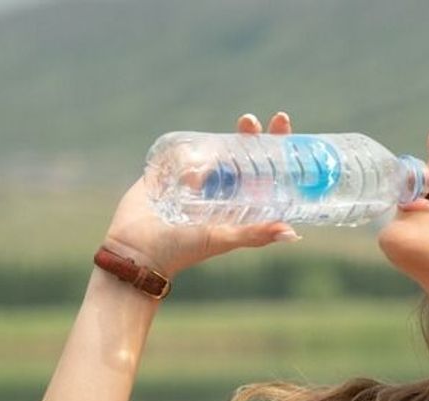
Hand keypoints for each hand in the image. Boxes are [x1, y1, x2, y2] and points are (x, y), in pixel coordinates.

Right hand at [102, 111, 300, 277]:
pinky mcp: (171, 173)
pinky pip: (185, 152)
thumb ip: (253, 235)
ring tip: (240, 122)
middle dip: (251, 135)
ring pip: (217, 151)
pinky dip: (194, 141)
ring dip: (227, 135)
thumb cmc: (182, 250)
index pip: (265, 172)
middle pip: (243, 156)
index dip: (277, 149)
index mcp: (240, 205)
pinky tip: (200, 133)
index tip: (282, 124)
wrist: (135, 251)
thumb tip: (293, 234)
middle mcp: (222, 191)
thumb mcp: (223, 238)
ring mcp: (196, 180)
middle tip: (250, 121)